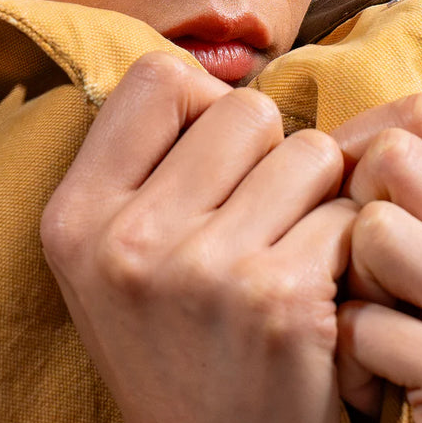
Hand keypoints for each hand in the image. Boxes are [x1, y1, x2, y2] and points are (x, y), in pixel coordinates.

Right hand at [41, 52, 355, 422]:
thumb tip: (214, 76)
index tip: (213, 157)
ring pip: (309, 151)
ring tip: (289, 253)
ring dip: (316, 196)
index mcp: (73, 216)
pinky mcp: (279, 300)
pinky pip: (347, 213)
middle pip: (245, 107)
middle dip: (268, 152)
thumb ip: (143, 164)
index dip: (201, 104)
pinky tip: (322, 296)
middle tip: (258, 217)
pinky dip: (348, 246)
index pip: (155, 75)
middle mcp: (126, 238)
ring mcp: (203, 269)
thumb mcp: (111, 258)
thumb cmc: (175, 347)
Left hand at [331, 94, 421, 422]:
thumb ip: (383, 188)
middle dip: (343, 210)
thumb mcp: (400, 257)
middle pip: (395, 155)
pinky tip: (367, 381)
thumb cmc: (389, 347)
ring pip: (376, 229)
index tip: (335, 197)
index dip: (354, 144)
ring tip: (362, 330)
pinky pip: (367, 322)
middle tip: (353, 277)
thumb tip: (306, 130)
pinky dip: (345, 353)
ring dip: (343, 285)